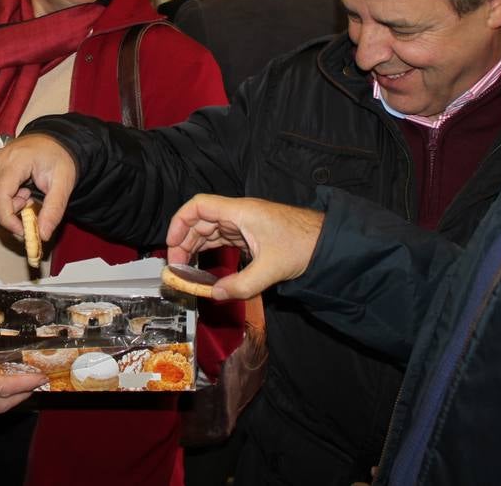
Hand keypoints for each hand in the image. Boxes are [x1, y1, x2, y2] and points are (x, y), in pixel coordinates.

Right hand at [0, 134, 76, 242]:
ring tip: (25, 198)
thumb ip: (54, 209)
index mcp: (16, 161)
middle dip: (1, 212)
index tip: (24, 230)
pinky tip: (20, 192)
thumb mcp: (64, 184)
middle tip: (25, 209)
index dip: (7, 219)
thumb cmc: (60, 159)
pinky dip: (0, 199)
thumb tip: (42, 235)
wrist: (57, 140)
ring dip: (0, 206)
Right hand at [166, 194, 323, 300]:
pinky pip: (223, 239)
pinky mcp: (252, 234)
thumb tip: (215, 295)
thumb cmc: (304, 245)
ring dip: (196, 246)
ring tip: (186, 268)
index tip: (171, 245)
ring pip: (210, 230)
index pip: (199, 206)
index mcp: (240, 212)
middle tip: (176, 266)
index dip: (179, 222)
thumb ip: (242, 284)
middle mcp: (239, 214)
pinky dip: (211, 250)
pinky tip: (205, 265)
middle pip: (201, 220)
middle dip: (184, 241)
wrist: (330, 243)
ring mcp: (245, 224)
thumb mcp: (271, 269)